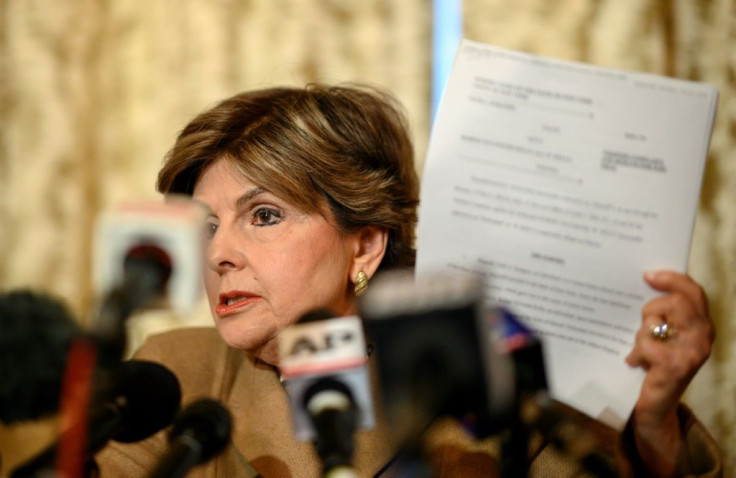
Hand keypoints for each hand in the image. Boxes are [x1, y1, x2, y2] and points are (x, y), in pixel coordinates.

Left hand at [625, 270, 713, 475]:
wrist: (656, 407)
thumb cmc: (655, 365)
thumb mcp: (663, 335)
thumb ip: (663, 313)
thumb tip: (645, 280)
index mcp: (702, 326)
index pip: (694, 292)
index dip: (672, 279)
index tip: (648, 274)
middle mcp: (703, 338)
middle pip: (676, 301)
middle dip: (651, 308)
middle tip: (642, 322)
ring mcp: (692, 353)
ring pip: (657, 321)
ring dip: (641, 332)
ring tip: (640, 348)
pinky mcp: (675, 368)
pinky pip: (647, 344)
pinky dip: (636, 352)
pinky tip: (634, 362)